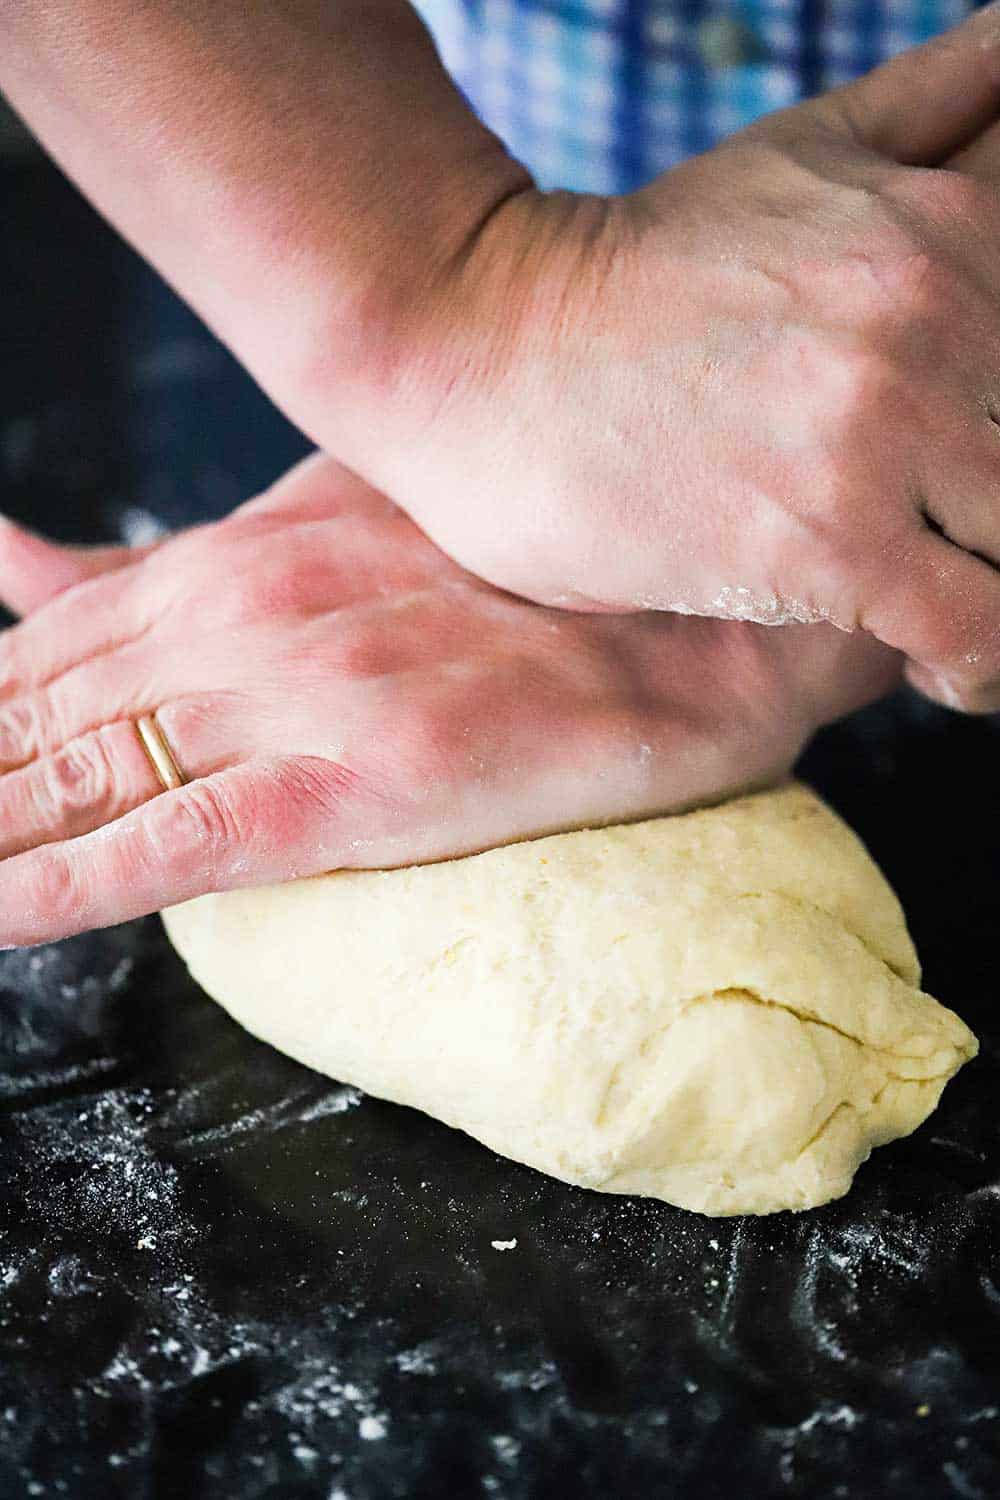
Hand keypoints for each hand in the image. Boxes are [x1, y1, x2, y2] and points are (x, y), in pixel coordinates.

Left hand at [0, 454, 897, 946]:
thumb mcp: (340, 519)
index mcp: (233, 561)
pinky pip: (188, 841)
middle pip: (32, 716)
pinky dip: (75, 882)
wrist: (691, 612)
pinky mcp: (366, 781)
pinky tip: (3, 916)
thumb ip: (188, 555)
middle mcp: (241, 619)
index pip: (39, 651)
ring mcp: (298, 697)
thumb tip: (35, 557)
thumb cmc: (527, 568)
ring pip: (81, 776)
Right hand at [334, 9, 999, 714]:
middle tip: (964, 549)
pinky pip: (978, 631)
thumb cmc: (635, 272)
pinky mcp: (828, 542)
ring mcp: (881, 431)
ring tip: (966, 616)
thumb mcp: (799, 150)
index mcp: (951, 231)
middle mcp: (935, 323)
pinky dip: (980, 670)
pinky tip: (939, 668)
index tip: (983, 472)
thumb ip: (937, 103)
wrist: (479, 347)